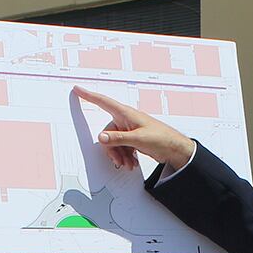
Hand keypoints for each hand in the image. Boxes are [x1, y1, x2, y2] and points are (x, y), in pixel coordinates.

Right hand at [73, 88, 197, 172]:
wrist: (174, 149)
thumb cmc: (161, 138)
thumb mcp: (138, 139)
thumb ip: (118, 138)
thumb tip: (101, 137)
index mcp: (126, 114)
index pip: (103, 102)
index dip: (89, 95)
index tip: (78, 89)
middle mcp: (126, 120)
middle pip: (108, 132)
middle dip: (112, 149)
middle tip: (119, 161)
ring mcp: (129, 130)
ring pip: (114, 142)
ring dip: (119, 154)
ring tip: (128, 163)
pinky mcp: (133, 139)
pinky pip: (121, 146)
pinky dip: (124, 155)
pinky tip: (131, 162)